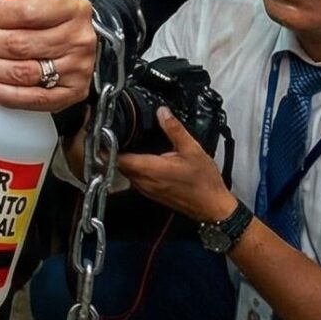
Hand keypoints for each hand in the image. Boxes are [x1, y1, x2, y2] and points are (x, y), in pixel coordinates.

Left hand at [0, 0, 96, 111]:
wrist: (70, 33)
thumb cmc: (42, 10)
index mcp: (70, 6)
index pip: (25, 12)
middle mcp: (78, 37)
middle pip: (18, 45)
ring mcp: (77, 67)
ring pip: (22, 73)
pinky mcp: (72, 91)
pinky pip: (34, 99)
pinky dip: (5, 96)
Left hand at [111, 109, 235, 222]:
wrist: (213, 206)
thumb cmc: (204, 182)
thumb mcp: (192, 149)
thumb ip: (174, 129)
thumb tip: (162, 113)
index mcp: (151, 170)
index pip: (119, 159)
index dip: (109, 147)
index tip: (106, 134)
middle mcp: (145, 182)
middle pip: (119, 166)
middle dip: (115, 152)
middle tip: (115, 135)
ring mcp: (148, 191)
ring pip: (127, 173)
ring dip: (124, 161)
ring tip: (126, 144)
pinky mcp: (152, 195)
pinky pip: (136, 180)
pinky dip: (134, 169)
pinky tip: (142, 159)